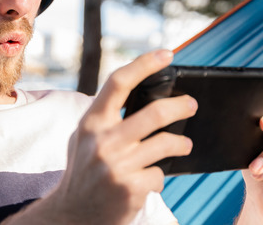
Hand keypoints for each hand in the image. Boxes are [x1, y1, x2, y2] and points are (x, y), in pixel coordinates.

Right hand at [5, 50, 195, 223]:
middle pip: (154, 112)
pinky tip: (149, 181)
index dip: (144, 64)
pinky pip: (159, 175)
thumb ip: (106, 117)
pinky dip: (157, 177)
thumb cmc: (83, 171)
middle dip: (181, 106)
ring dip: (181, 143)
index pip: (119, 82)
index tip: (167, 54)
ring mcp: (117, 166)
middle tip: (191, 105)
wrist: (71, 216)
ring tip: (184, 144)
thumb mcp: (84, 138)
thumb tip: (145, 94)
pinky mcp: (131, 189)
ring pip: (166, 143)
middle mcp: (103, 141)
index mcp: (91, 122)